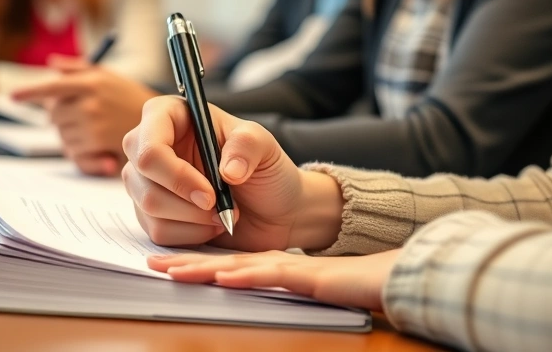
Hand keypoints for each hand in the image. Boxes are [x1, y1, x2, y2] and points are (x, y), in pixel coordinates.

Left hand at [12, 56, 157, 175]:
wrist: (161, 122)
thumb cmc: (131, 98)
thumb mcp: (108, 76)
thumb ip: (78, 69)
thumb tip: (52, 63)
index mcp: (90, 82)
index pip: (52, 86)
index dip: (30, 91)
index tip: (12, 96)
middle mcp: (90, 101)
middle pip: (53, 114)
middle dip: (61, 117)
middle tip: (79, 118)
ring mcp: (94, 123)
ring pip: (62, 135)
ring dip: (71, 136)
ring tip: (93, 132)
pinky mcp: (99, 144)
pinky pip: (73, 151)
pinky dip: (80, 153)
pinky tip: (95, 148)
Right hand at [121, 96, 343, 251]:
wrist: (275, 211)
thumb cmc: (266, 171)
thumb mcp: (266, 147)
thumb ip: (247, 146)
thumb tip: (226, 170)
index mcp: (171, 115)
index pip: (149, 145)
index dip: (175, 174)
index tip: (210, 194)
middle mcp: (150, 144)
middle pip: (139, 177)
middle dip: (184, 201)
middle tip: (220, 206)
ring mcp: (146, 180)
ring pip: (147, 207)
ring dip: (193, 219)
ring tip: (223, 213)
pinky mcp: (151, 214)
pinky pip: (156, 232)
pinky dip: (191, 235)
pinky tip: (211, 225)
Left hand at [148, 250, 399, 311]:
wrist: (397, 277)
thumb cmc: (359, 285)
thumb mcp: (313, 287)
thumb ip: (287, 284)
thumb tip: (253, 282)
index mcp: (278, 267)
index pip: (230, 264)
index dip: (197, 264)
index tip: (166, 267)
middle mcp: (280, 265)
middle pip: (227, 263)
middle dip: (189, 264)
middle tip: (153, 266)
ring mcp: (295, 270)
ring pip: (242, 266)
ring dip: (206, 268)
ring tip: (173, 270)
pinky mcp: (311, 279)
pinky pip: (274, 276)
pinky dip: (247, 275)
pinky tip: (224, 275)